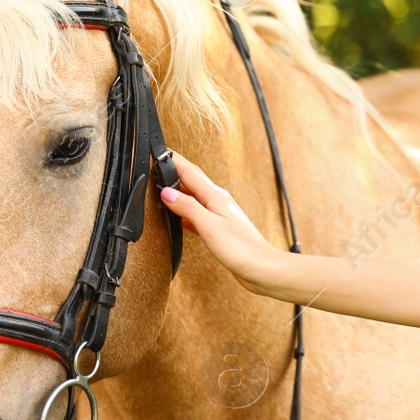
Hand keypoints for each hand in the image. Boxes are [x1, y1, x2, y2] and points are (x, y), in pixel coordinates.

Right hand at [158, 153, 277, 291]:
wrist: (262, 268)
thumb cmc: (240, 248)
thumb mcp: (209, 226)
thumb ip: (188, 207)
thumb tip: (166, 192)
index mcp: (216, 196)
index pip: (189, 172)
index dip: (173, 160)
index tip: (158, 151)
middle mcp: (219, 201)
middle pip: (193, 180)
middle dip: (176, 171)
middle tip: (158, 165)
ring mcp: (220, 214)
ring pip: (195, 197)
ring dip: (180, 191)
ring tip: (164, 188)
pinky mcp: (221, 228)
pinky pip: (199, 214)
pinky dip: (187, 212)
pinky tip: (181, 218)